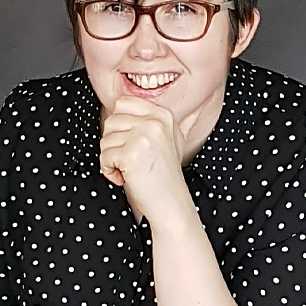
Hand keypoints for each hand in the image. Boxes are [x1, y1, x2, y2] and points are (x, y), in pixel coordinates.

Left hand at [99, 97, 191, 222]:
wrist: (170, 203)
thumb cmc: (166, 174)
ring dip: (111, 159)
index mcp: (162, 115)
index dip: (119, 125)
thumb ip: (180, 121)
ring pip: (105, 140)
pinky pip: (104, 157)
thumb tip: (201, 105)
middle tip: (132, 159)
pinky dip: (109, 171)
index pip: (122, 103)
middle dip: (114, 144)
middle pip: (111, 121)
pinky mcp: (131, 154)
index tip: (131, 142)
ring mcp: (143, 137)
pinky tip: (126, 177)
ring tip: (131, 169)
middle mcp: (155, 122)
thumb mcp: (176, 140)